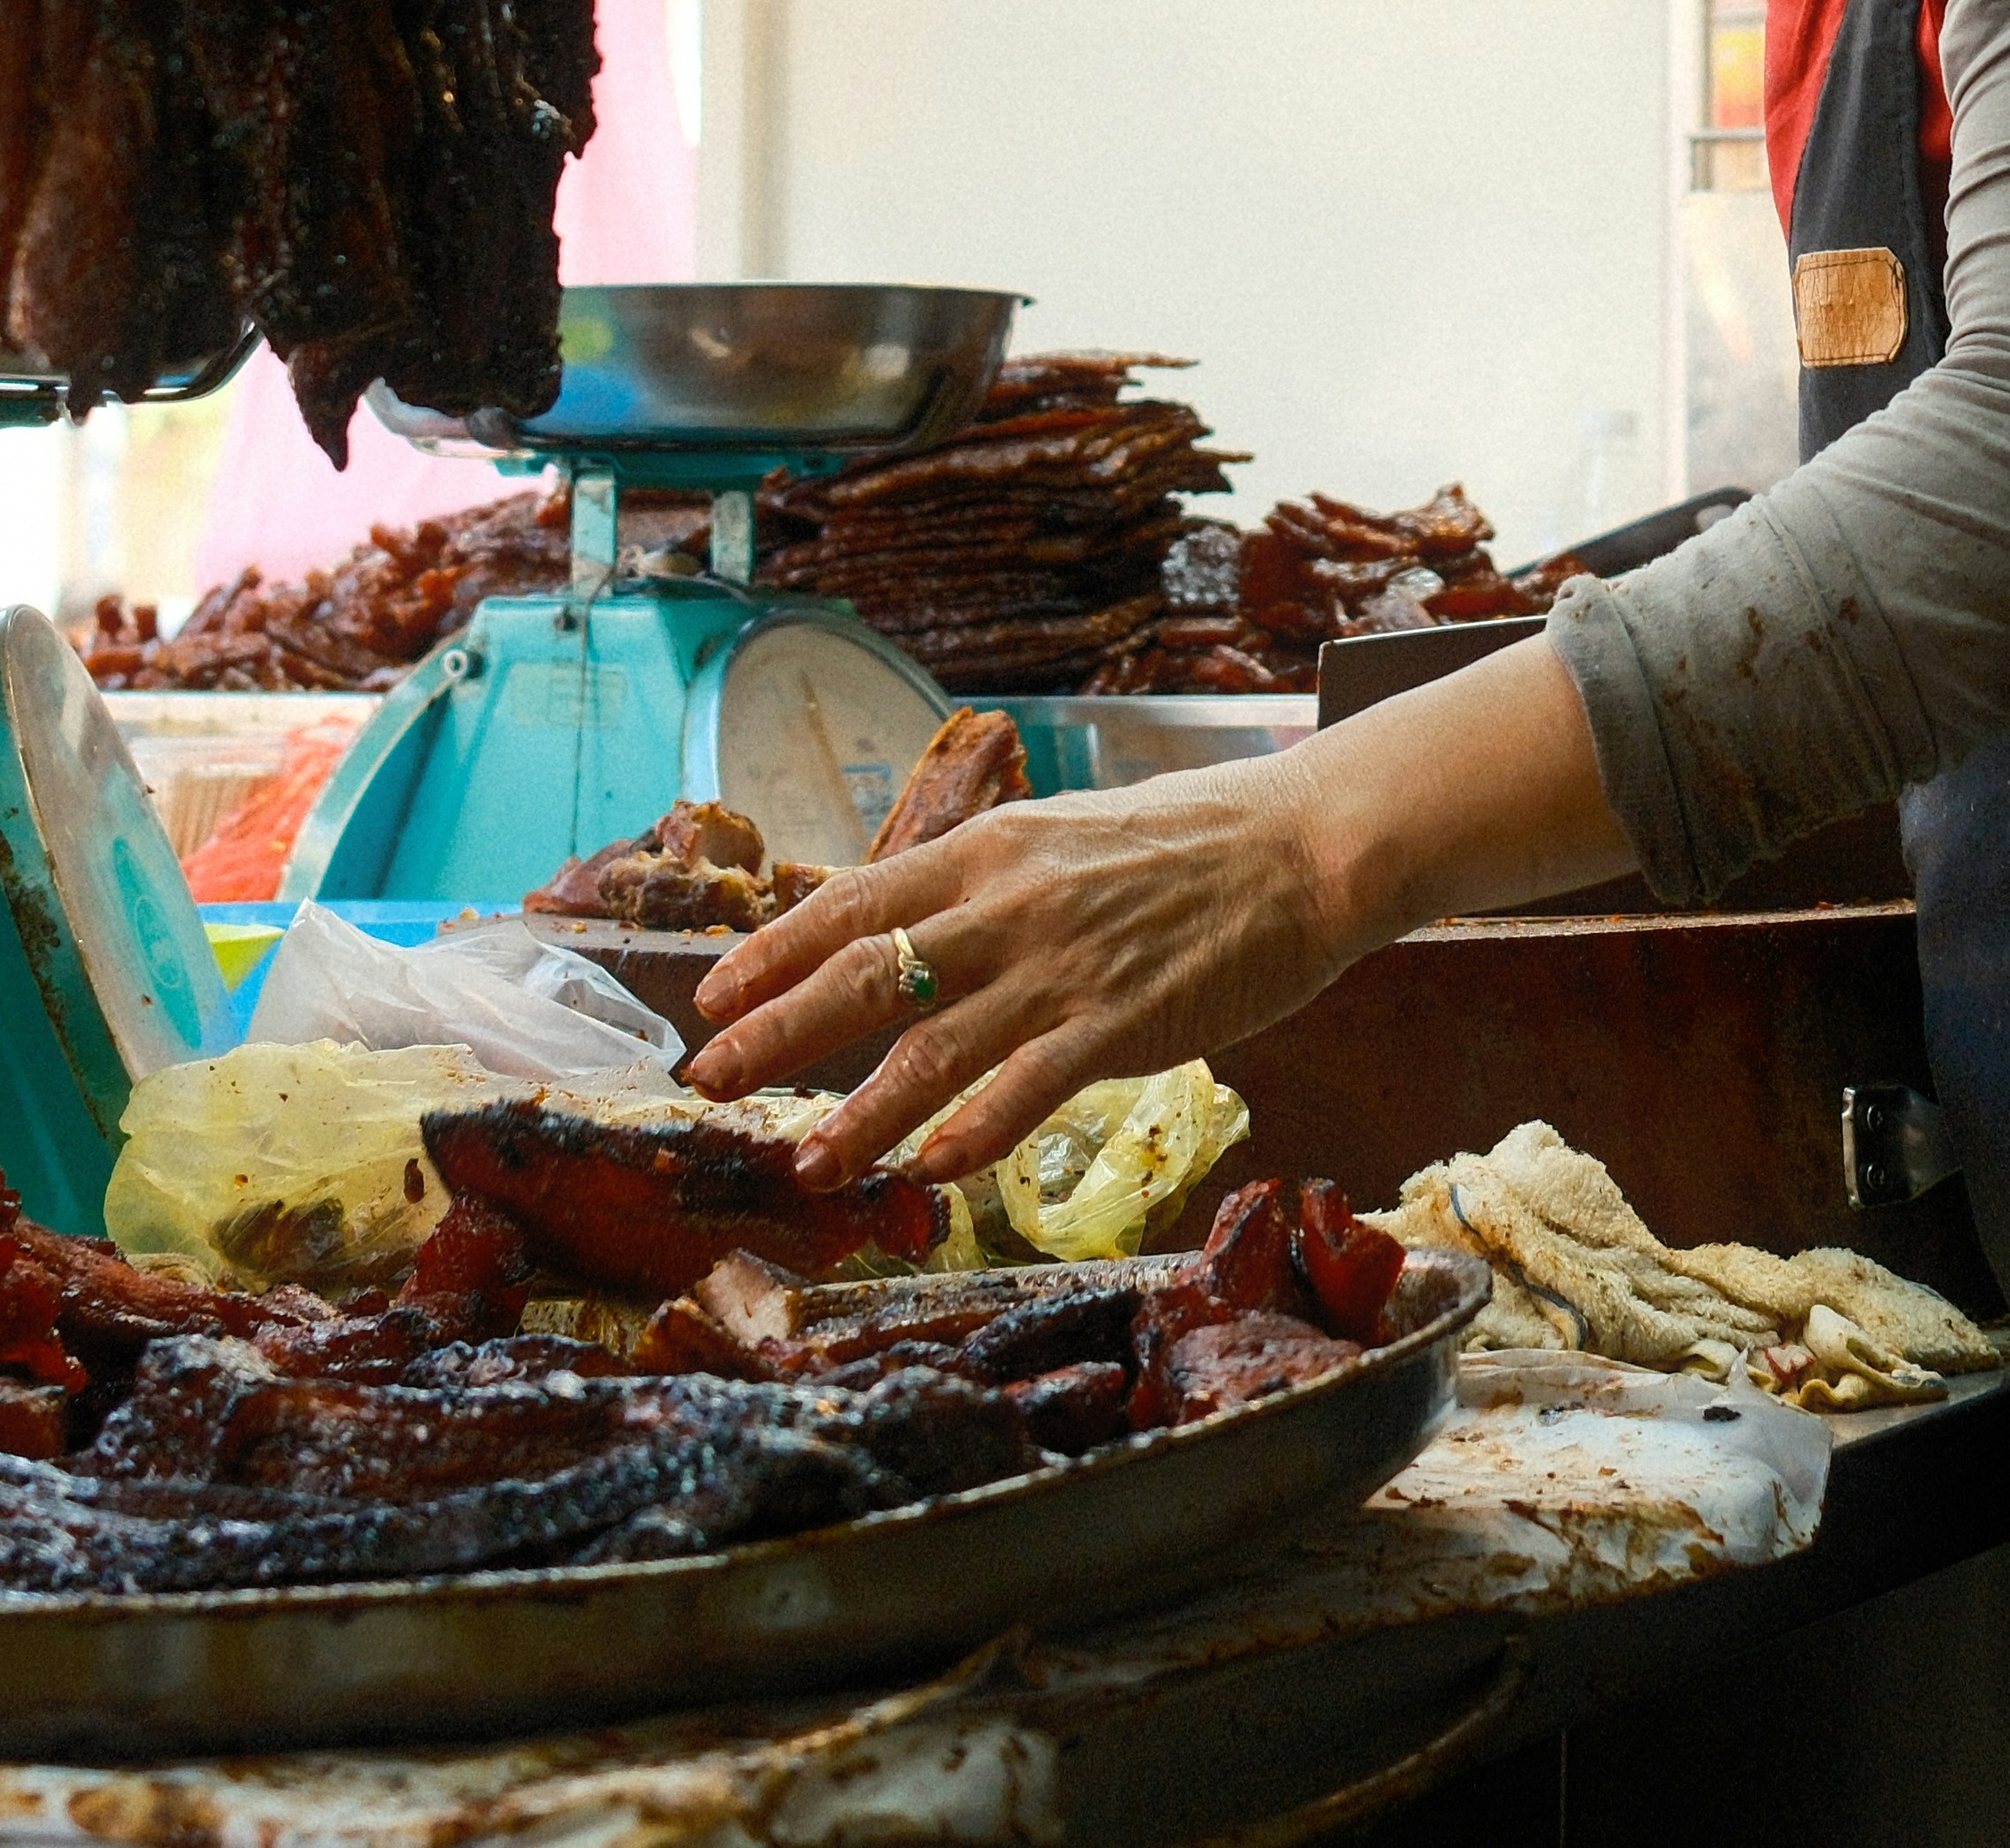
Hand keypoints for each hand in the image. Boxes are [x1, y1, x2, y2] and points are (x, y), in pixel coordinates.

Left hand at [681, 764, 1381, 1189]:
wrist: (1302, 847)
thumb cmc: (1187, 844)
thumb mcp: (1059, 836)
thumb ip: (980, 882)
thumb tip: (895, 917)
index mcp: (989, 850)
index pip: (851, 901)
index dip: (771, 952)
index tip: (710, 996)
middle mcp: (1008, 904)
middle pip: (864, 974)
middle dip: (775, 1032)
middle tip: (707, 1083)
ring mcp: (1062, 968)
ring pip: (930, 1048)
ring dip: (857, 1115)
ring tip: (803, 1166)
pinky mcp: (1121, 1024)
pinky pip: (1027, 1089)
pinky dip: (970, 1134)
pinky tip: (929, 1172)